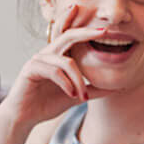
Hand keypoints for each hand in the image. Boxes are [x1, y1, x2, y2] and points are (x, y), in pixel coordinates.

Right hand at [0, 4, 117, 128]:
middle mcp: (48, 54)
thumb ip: (94, 90)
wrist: (25, 117)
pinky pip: (54, 71)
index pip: (71, 36)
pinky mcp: (31, 69)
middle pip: (68, 35)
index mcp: (58, 57)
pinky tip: (72, 94)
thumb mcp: (76, 95)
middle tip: (104, 32)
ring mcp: (38, 60)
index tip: (103, 26)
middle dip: (86, 32)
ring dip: (79, 80)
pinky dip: (66, 83)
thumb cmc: (47, 103)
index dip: (84, 28)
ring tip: (82, 97)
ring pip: (67, 62)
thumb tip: (118, 88)